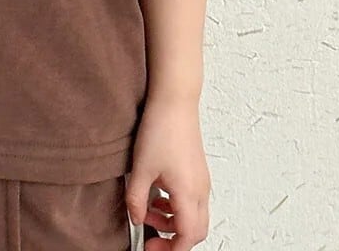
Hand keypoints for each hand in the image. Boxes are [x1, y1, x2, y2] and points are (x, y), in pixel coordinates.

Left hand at [125, 95, 210, 248]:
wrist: (174, 102)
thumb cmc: (161, 129)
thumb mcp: (141, 168)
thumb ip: (136, 199)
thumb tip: (136, 219)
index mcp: (188, 194)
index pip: (187, 237)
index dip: (171, 249)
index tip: (152, 248)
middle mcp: (201, 190)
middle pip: (195, 231)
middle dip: (173, 238)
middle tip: (151, 237)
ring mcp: (202, 181)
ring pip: (194, 216)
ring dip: (172, 221)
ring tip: (148, 211)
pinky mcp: (197, 171)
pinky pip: (192, 200)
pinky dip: (176, 206)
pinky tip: (157, 195)